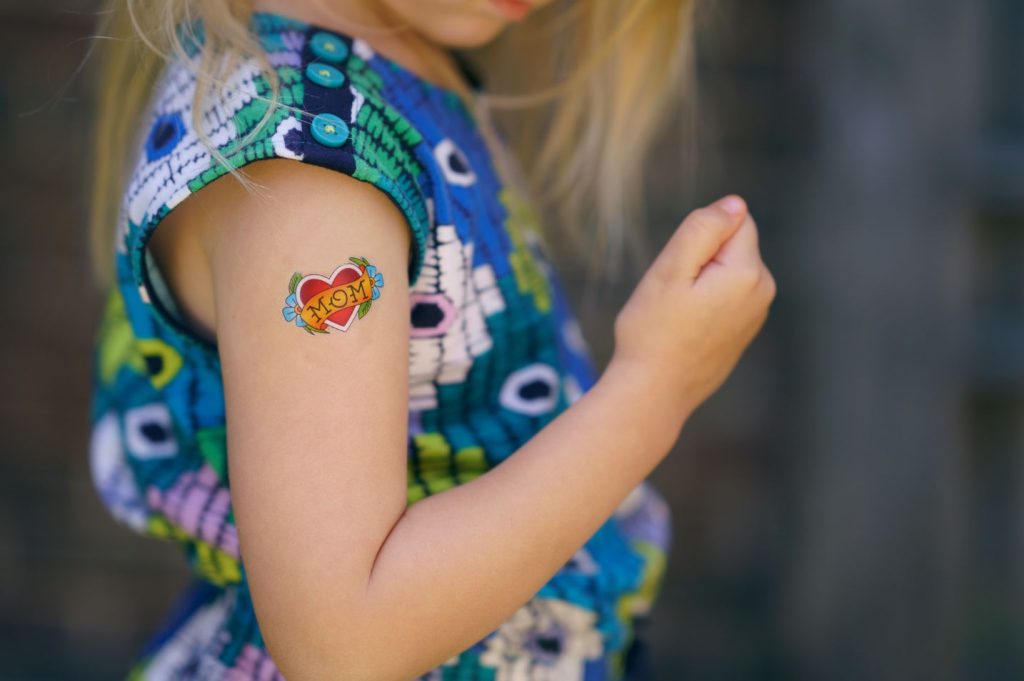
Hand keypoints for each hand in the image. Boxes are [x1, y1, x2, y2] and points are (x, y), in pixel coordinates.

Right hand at [611, 195, 776, 416]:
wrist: (654, 392)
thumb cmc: (653, 331)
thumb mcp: (669, 270)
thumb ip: (703, 228)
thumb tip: (735, 204)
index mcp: (748, 273)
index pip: (733, 220)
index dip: (699, 237)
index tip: (679, 271)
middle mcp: (763, 292)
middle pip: (732, 245)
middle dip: (701, 258)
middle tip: (674, 294)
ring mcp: (756, 315)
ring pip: (727, 271)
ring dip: (701, 282)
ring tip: (678, 314)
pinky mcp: (743, 331)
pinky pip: (726, 297)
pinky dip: (705, 304)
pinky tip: (686, 330)